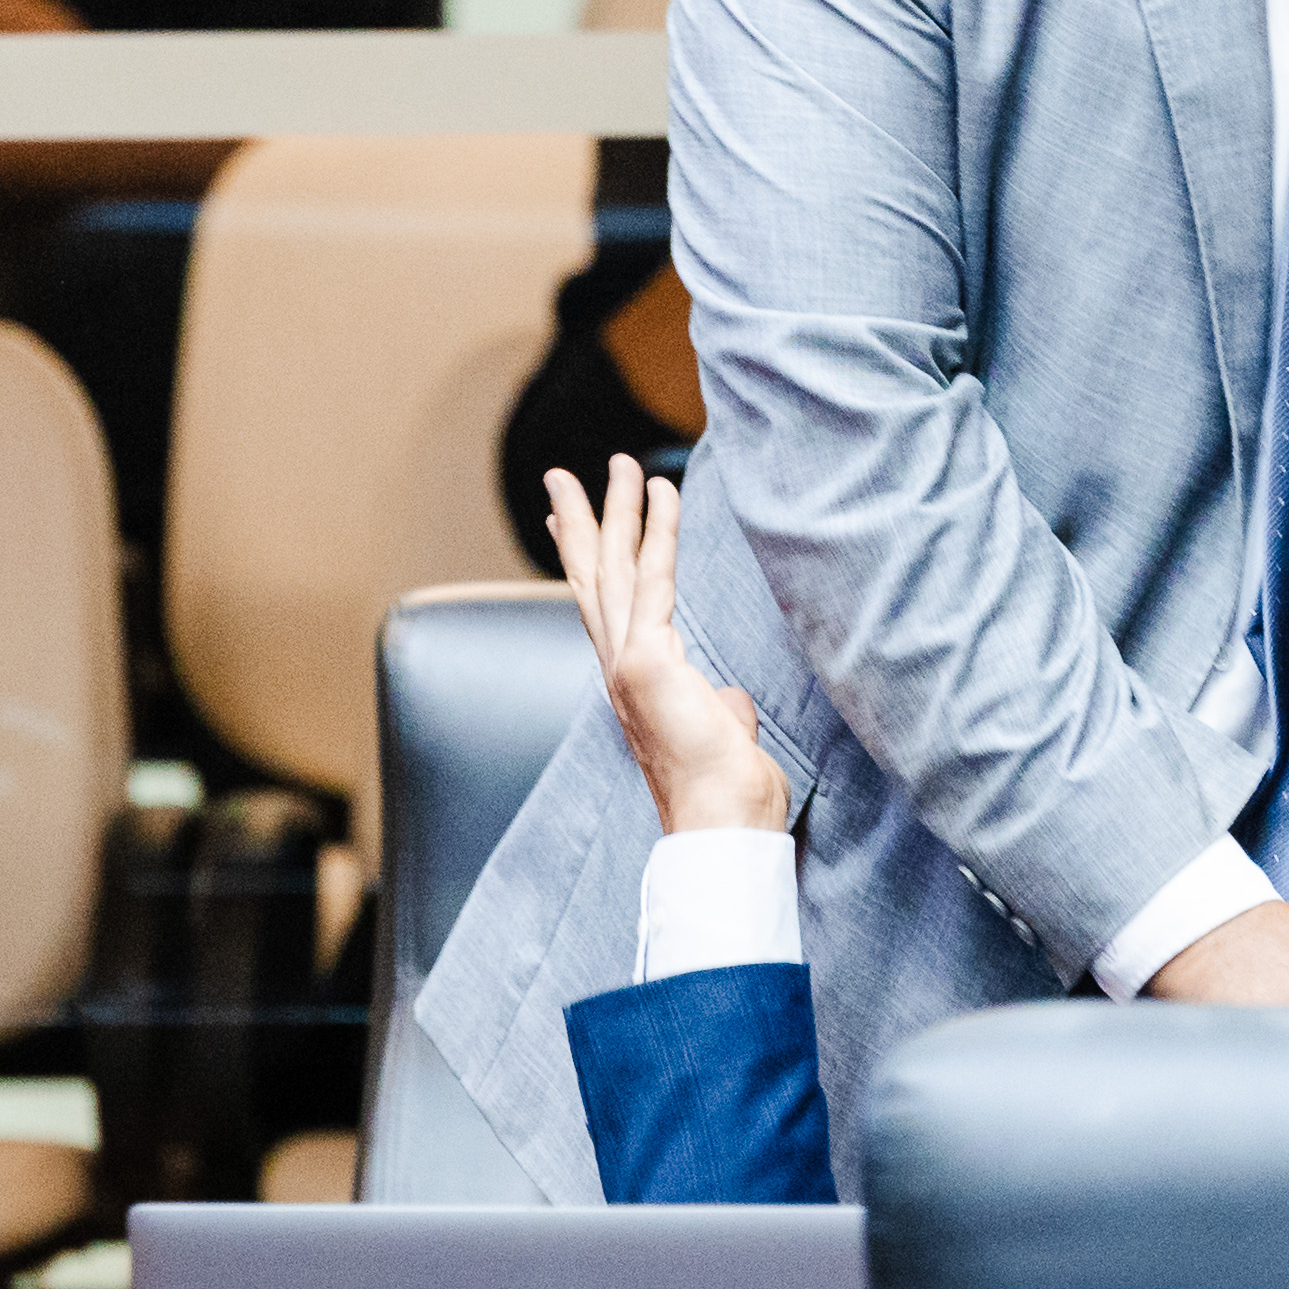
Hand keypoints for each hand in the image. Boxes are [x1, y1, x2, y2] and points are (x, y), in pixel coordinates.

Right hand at [545, 457, 788, 833]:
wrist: (720, 825)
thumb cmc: (727, 790)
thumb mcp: (719, 733)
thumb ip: (717, 706)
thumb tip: (728, 700)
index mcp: (632, 682)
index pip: (602, 608)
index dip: (585, 561)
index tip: (569, 522)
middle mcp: (618, 667)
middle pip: (592, 579)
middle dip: (581, 522)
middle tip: (561, 476)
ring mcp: (628, 662)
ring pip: (616, 567)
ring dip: (615, 509)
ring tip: (616, 462)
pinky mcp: (650, 658)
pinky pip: (656, 576)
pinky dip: (659, 529)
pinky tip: (661, 490)